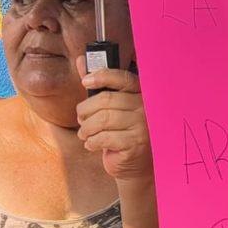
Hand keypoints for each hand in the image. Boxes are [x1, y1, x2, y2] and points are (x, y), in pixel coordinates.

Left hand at [75, 57, 152, 182]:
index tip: (85, 81)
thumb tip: (81, 60)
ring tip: (84, 134)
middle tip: (80, 119)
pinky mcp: (137, 143)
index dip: (102, 76)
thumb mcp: (109, 108)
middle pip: (106, 100)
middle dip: (85, 111)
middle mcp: (146, 108)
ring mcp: (143, 126)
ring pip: (103, 119)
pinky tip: (92, 145)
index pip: (123, 78)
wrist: (135, 167)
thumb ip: (98, 85)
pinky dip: (92, 142)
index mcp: (141, 95)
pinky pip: (105, 137)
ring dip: (86, 128)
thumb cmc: (121, 134)